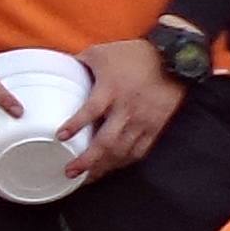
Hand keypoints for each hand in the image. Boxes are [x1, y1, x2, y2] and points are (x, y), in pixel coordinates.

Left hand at [64, 37, 184, 176]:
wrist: (173, 58)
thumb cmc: (133, 54)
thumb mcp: (101, 53)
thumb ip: (78, 64)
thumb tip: (57, 69)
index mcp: (110, 90)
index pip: (90, 111)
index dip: (75, 125)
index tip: (60, 136)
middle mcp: (126, 109)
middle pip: (106, 142)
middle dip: (87, 161)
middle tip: (70, 171)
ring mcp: (143, 120)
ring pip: (122, 152)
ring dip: (104, 167)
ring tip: (87, 178)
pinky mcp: (156, 126)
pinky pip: (140, 150)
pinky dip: (124, 162)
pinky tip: (112, 167)